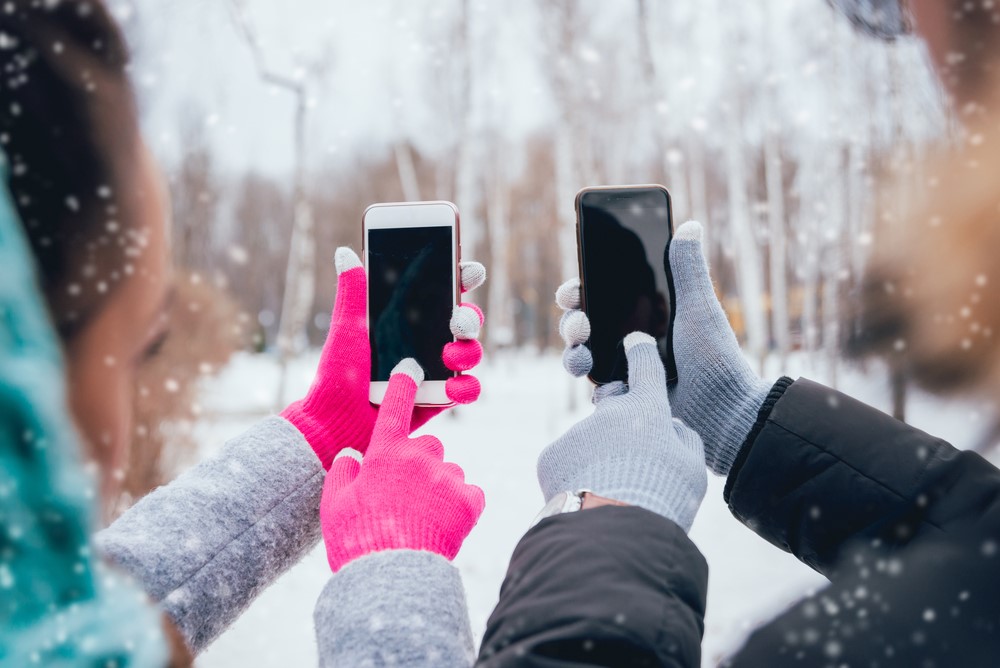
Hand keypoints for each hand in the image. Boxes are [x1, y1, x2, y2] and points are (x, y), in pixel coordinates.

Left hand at [282, 247, 485, 467]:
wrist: (334, 422)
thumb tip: (345, 252)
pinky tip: (453, 388)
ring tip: (450, 355)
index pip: (441, 293)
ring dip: (470, 351)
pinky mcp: (437, 400)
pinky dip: (466, 388)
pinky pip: (465, 391)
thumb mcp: (347, 329)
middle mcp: (425, 343)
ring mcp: (435, 371)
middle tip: (457, 321)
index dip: (461, 278)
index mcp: (406, 321)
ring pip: (470, 353)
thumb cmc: (338, 373)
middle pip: (464, 322)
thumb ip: (353, 292)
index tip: (468, 272)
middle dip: (470, 317)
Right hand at [320, 359, 484, 572]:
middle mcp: (420, 457)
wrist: (393, 576)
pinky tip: (443, 524)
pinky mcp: (469, 501)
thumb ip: (342, 473)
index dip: (402, 387)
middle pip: (427, 446)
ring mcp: (447, 477)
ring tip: (421, 519)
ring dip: (438, 487)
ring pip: (447, 471)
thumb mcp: (334, 505)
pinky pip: (469, 493)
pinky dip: (460, 504)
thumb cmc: (357, 540)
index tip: (409, 370)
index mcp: (385, 453)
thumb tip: (350, 456)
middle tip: (404, 495)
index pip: (395, 409)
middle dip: (418, 464)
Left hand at [537, 332, 705, 530]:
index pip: (645, 368)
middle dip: (619, 420)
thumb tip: (673, 426)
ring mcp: (576, 432)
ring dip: (598, 460)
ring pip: (588, 441)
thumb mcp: (693, 470)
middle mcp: (608, 412)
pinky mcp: (551, 455)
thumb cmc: (663, 500)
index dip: (642, 354)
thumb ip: (684, 439)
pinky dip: (575, 477)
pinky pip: (566, 461)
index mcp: (647, 410)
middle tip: (629, 455)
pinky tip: (588, 499)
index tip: (636, 343)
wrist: (613, 535)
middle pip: (612, 404)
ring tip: (611, 494)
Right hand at [555, 221, 771, 476]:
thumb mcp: (699, 310)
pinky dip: (596, 389)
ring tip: (582, 359)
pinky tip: (607, 388)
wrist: (726, 414)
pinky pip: (597, 393)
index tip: (572, 291)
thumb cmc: (716, 359)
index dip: (579, 291)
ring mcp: (624, 371)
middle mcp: (629, 341)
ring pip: (581, 358)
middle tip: (581, 326)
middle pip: (583, 326)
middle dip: (572, 323)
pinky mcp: (624, 402)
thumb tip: (691, 224)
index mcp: (643, 316)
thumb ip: (688, 270)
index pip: (600, 297)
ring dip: (573, 356)